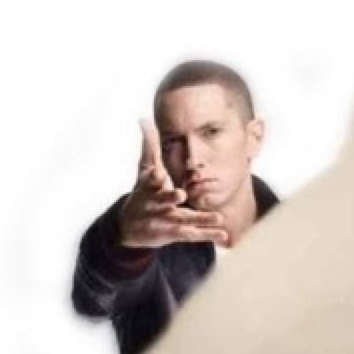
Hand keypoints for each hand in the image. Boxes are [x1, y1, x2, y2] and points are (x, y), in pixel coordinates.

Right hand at [118, 119, 228, 248]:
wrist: (130, 227)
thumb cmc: (142, 193)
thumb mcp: (144, 169)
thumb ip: (149, 146)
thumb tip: (144, 119)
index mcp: (148, 188)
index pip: (149, 181)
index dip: (153, 177)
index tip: (158, 174)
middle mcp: (156, 205)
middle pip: (163, 200)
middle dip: (169, 198)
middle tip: (180, 194)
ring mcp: (166, 220)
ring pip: (183, 219)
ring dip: (200, 218)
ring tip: (218, 217)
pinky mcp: (175, 234)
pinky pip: (193, 234)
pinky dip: (207, 234)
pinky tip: (224, 235)